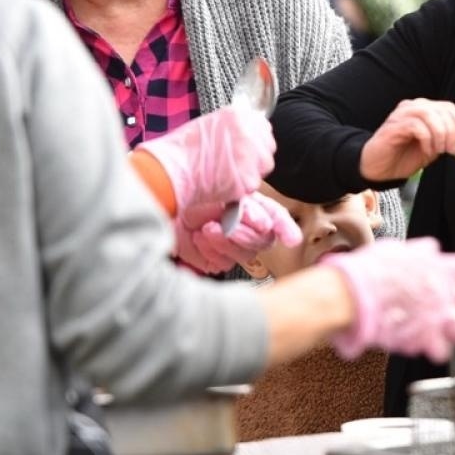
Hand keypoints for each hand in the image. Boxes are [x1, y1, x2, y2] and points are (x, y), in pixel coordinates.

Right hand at [138, 106, 274, 212]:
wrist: (172, 169)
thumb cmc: (182, 148)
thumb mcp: (210, 124)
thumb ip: (233, 127)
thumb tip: (248, 133)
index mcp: (238, 116)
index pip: (264, 126)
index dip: (255, 139)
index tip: (246, 147)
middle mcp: (248, 133)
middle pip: (268, 146)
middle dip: (256, 156)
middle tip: (238, 163)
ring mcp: (250, 157)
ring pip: (264, 166)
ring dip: (251, 171)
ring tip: (229, 174)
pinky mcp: (247, 180)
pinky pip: (253, 184)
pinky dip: (242, 187)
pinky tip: (224, 184)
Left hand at [174, 192, 303, 274]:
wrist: (163, 204)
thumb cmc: (193, 195)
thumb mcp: (223, 192)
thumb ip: (247, 207)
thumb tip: (266, 223)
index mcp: (252, 208)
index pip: (278, 218)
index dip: (286, 228)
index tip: (291, 239)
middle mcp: (247, 229)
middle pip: (263, 240)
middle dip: (245, 233)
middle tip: (228, 223)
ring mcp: (233, 246)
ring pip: (245, 254)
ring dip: (226, 240)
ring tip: (209, 227)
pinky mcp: (217, 260)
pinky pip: (223, 262)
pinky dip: (210, 249)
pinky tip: (200, 237)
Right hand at [321, 237, 454, 362]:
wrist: (349, 295)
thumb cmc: (366, 271)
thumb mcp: (394, 250)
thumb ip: (418, 251)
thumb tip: (431, 248)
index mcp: (437, 265)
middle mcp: (442, 287)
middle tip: (454, 318)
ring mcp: (436, 312)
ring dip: (453, 332)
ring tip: (437, 332)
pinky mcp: (424, 335)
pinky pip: (441, 348)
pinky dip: (433, 349)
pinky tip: (420, 343)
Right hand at [358, 99, 454, 181]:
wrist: (380, 169)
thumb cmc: (404, 157)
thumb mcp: (433, 147)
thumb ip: (446, 139)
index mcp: (425, 110)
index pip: (450, 108)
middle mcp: (413, 107)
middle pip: (442, 109)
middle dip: (452, 132)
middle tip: (450, 150)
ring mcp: (402, 114)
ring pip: (429, 114)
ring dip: (439, 134)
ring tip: (437, 150)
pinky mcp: (393, 126)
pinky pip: (416, 125)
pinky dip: (426, 140)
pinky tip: (426, 151)